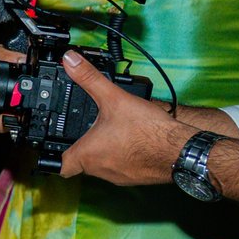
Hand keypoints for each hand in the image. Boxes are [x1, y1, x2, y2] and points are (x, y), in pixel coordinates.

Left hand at [54, 49, 191, 184]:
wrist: (183, 151)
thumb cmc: (149, 131)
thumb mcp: (114, 98)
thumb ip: (89, 78)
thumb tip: (70, 61)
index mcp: (88, 156)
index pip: (60, 166)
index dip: (54, 154)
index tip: (57, 141)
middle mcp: (101, 171)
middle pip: (82, 163)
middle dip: (84, 144)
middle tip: (91, 127)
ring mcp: (120, 177)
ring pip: (103, 164)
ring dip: (105, 149)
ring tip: (113, 130)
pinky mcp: (137, 178)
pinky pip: (123, 167)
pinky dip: (124, 154)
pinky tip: (132, 139)